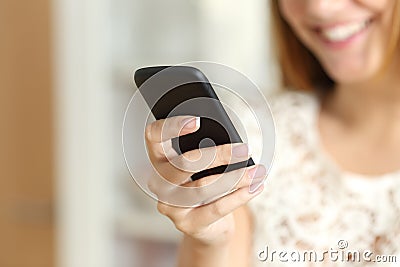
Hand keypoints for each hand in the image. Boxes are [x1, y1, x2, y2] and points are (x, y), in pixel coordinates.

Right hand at [145, 115, 265, 244]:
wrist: (208, 224)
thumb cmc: (206, 182)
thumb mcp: (204, 163)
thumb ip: (206, 148)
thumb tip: (231, 139)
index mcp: (159, 158)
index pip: (154, 136)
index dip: (171, 127)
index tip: (197, 122)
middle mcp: (158, 182)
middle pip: (184, 164)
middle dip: (219, 155)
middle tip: (245, 149)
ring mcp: (170, 205)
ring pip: (203, 187)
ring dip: (235, 177)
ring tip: (258, 171)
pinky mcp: (187, 223)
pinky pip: (216, 208)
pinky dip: (239, 197)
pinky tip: (255, 187)